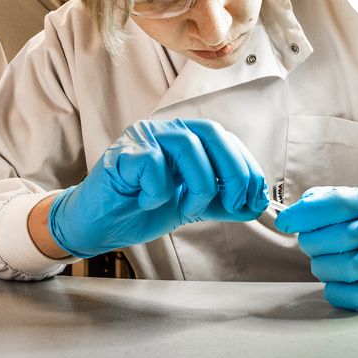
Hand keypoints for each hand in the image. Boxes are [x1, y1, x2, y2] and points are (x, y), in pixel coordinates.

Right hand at [48, 118, 267, 257]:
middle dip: (232, 170)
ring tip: (187, 208)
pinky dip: (158, 189)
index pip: (225, 140)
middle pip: (211, 134)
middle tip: (235, 201)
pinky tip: (147, 202)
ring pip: (186, 145)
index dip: (246, 166)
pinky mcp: (121, 154)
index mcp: (185, 139)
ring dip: (198, 183)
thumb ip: (222, 203)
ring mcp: (142, 138)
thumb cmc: (141, 209)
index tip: (255, 196)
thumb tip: (257, 204)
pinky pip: (152, 163)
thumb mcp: (191, 207)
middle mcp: (166, 131)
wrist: (99, 226)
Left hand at [274, 186, 357, 311]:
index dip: (306, 213)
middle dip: (313, 243)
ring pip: (351, 267)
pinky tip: (331, 284)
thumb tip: (290, 217)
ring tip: (320, 262)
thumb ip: (320, 202)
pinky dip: (338, 292)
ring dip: (324, 267)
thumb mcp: (348, 201)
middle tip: (308, 243)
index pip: (338, 202)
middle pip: (344, 237)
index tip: (284, 221)